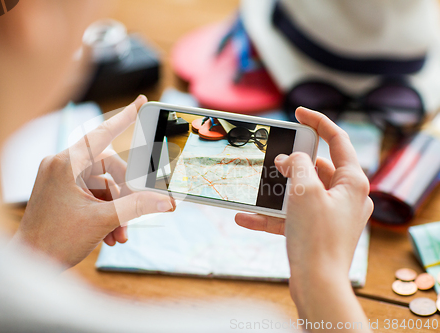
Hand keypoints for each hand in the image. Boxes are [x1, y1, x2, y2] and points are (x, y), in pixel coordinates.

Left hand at [13, 95, 174, 268]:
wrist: (29, 263)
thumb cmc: (55, 241)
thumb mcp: (103, 221)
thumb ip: (137, 206)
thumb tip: (165, 201)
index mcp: (66, 164)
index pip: (102, 133)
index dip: (125, 117)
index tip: (141, 101)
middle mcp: (61, 166)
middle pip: (108, 168)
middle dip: (125, 194)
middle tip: (136, 214)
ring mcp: (60, 179)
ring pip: (102, 185)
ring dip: (116, 209)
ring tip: (121, 234)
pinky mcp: (60, 191)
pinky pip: (91, 194)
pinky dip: (104, 211)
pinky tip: (111, 234)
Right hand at [235, 107, 372, 327]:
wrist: (317, 285)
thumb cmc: (317, 237)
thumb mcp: (305, 190)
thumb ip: (297, 165)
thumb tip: (289, 160)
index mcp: (352, 181)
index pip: (338, 140)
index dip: (318, 121)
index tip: (298, 112)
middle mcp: (346, 196)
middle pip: (318, 167)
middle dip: (292, 162)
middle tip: (274, 157)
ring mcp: (331, 214)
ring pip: (302, 192)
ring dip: (277, 191)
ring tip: (257, 188)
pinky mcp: (317, 230)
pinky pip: (292, 215)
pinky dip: (272, 215)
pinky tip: (245, 217)